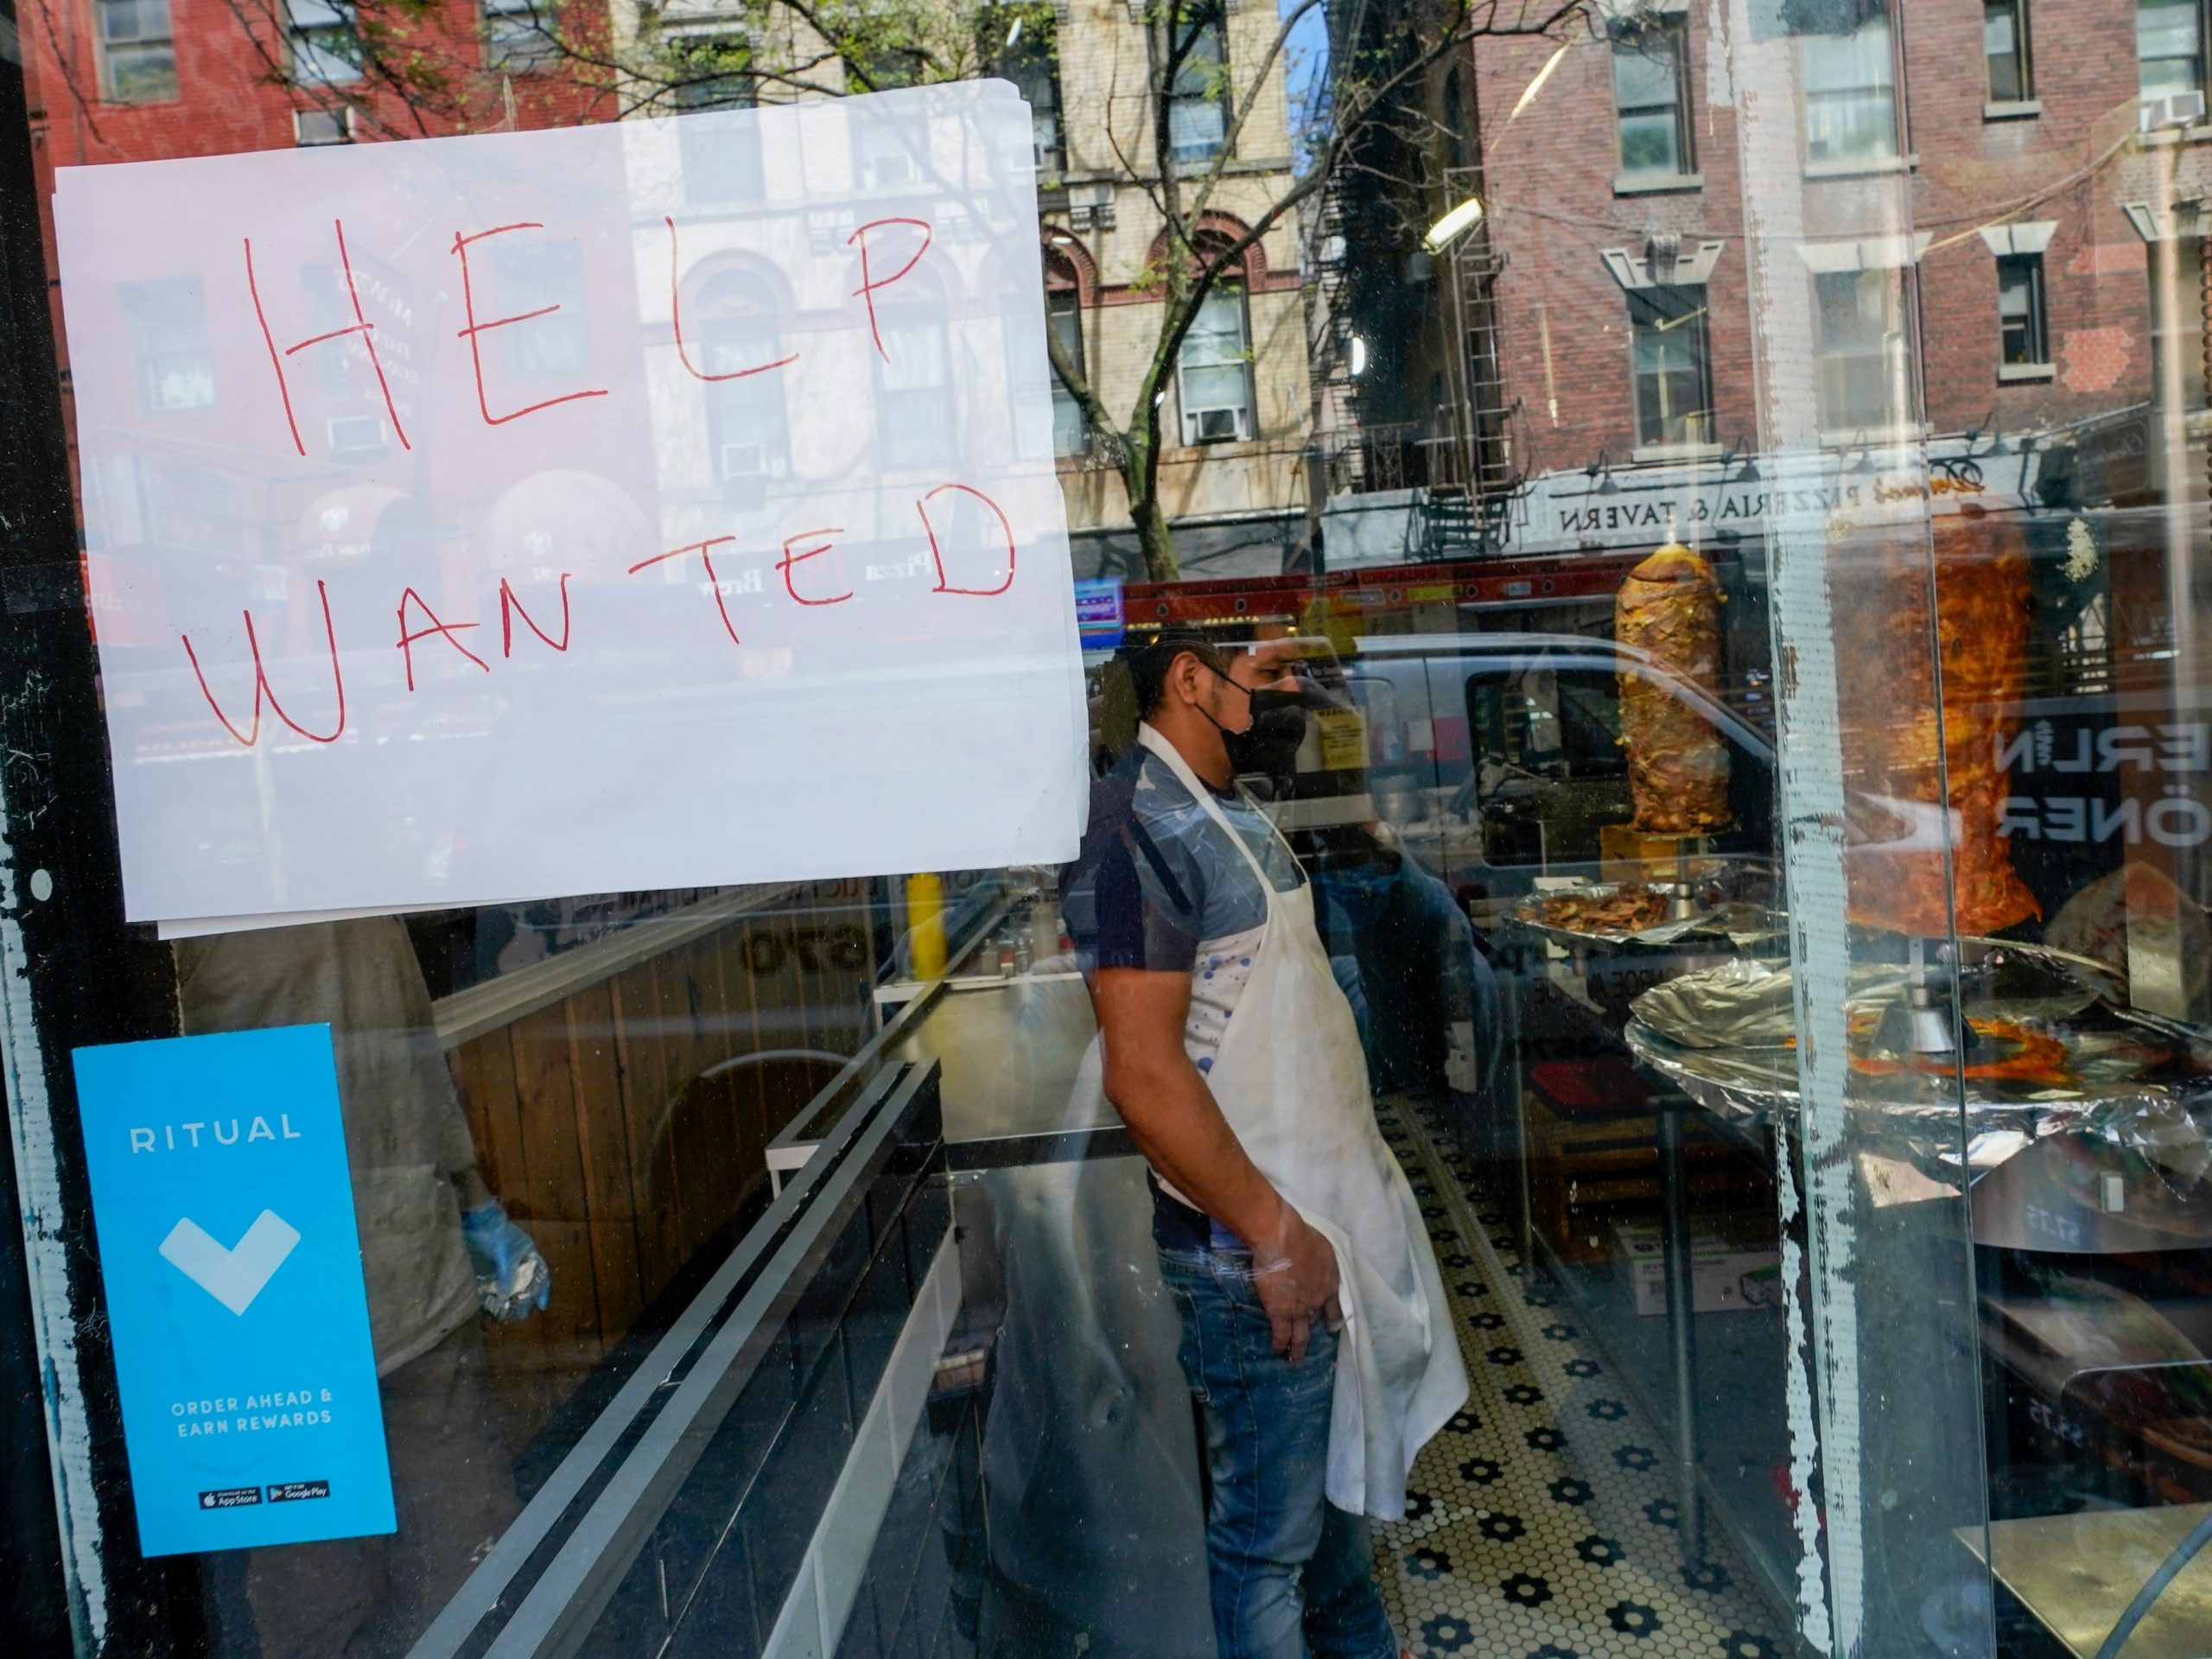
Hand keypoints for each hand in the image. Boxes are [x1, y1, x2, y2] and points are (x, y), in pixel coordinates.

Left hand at [461, 1201, 551, 1321]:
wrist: (474, 1221)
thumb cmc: (494, 1235)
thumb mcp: (504, 1255)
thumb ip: (507, 1275)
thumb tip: (506, 1297)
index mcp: (528, 1253)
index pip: (542, 1273)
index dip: (544, 1290)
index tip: (542, 1307)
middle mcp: (518, 1259)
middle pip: (526, 1281)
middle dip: (526, 1298)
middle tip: (522, 1314)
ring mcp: (503, 1262)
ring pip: (511, 1283)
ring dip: (510, 1297)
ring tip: (507, 1312)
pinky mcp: (489, 1264)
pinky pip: (495, 1282)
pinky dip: (495, 1292)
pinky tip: (491, 1303)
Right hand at [1250, 1203, 1340, 1364]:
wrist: (1283, 1238)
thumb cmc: (1302, 1235)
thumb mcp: (1323, 1247)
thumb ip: (1321, 1261)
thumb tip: (1315, 1263)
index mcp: (1330, 1283)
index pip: (1335, 1307)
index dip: (1333, 1318)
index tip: (1331, 1327)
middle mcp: (1318, 1300)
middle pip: (1316, 1322)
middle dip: (1314, 1336)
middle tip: (1312, 1347)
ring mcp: (1300, 1309)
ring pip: (1300, 1336)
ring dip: (1297, 1349)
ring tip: (1294, 1359)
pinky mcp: (1280, 1312)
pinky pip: (1281, 1334)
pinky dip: (1279, 1344)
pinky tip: (1276, 1350)